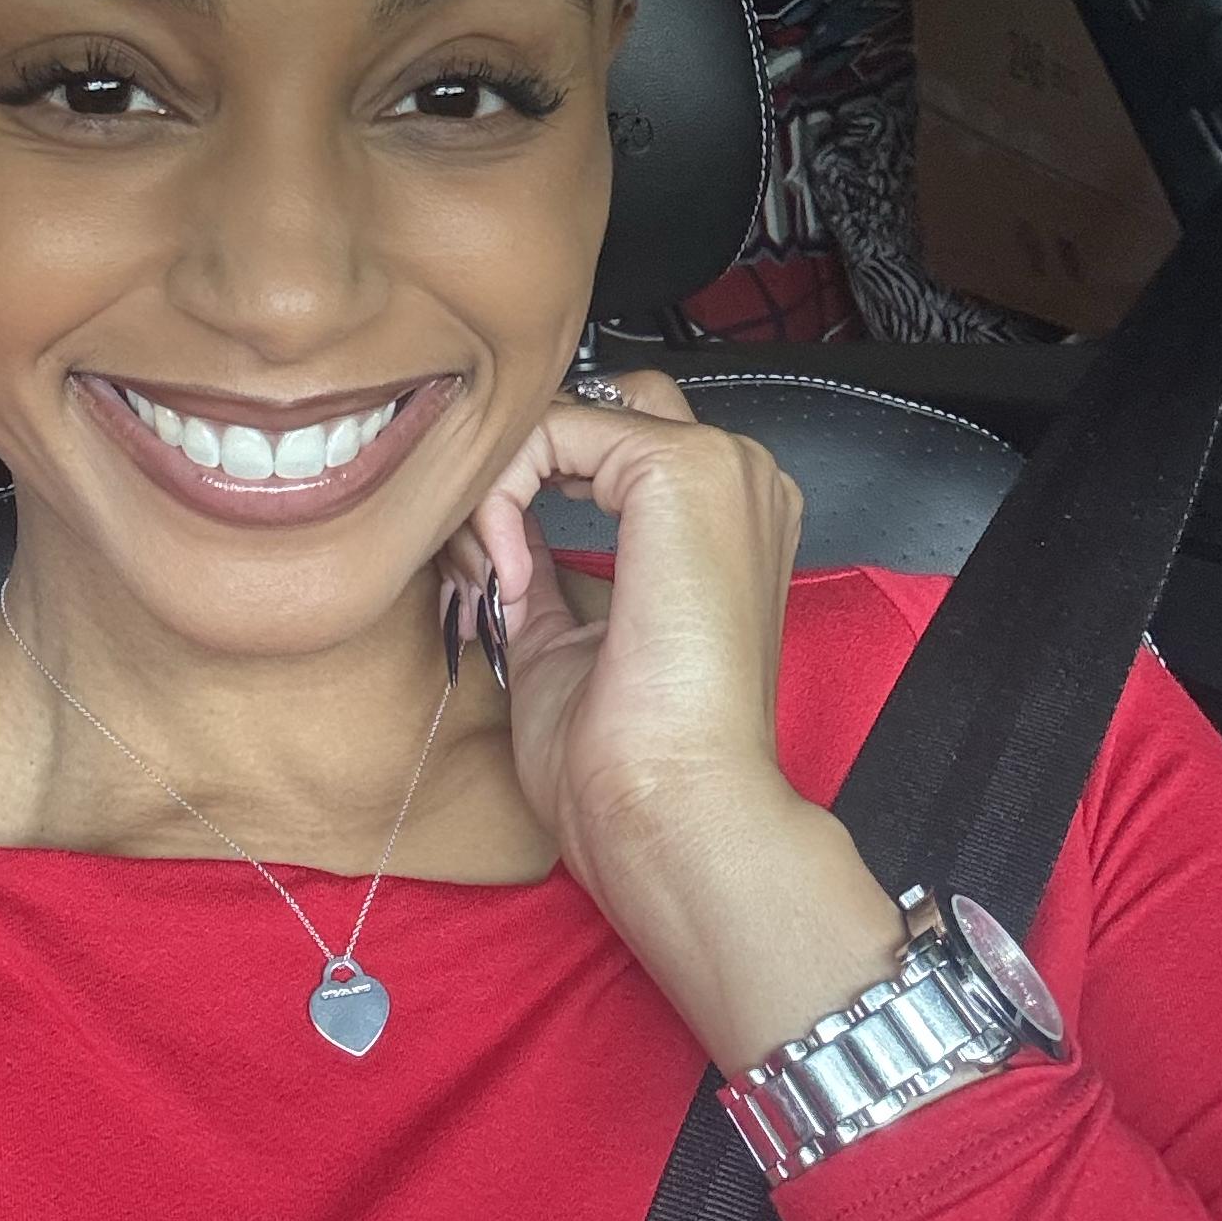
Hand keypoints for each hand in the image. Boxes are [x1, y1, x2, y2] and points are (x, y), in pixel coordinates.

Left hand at [436, 372, 794, 882]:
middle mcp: (739, 479)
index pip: (607, 444)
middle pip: (590, 410)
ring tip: (493, 580)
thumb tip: (493, 532)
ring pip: (564, 415)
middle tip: (482, 566)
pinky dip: (504, 492)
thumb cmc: (633, 757)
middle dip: (514, 471)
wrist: (673, 809)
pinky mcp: (684, 469)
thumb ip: (541, 570)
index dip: (528, 492)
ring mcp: (721, 465)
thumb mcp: (566, 637)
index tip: (492, 582)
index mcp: (728, 519)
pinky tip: (511, 576)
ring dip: (500, 486)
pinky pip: (554, 428)